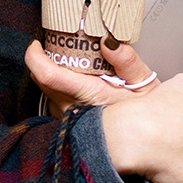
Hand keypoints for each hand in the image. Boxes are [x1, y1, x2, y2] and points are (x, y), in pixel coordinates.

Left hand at [25, 40, 160, 116]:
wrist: (147, 141)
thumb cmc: (146, 115)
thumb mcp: (144, 83)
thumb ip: (126, 61)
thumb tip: (108, 42)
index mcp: (87, 95)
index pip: (47, 75)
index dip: (35, 56)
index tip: (37, 44)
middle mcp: (72, 110)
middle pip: (43, 80)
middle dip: (47, 61)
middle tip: (64, 50)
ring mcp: (68, 120)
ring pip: (47, 92)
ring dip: (55, 78)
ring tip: (77, 70)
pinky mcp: (68, 126)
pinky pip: (55, 103)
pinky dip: (62, 91)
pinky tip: (80, 88)